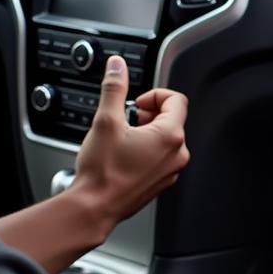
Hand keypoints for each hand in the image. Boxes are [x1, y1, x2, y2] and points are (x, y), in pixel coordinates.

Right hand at [72, 56, 190, 232]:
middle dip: (148, 114)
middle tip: (125, 120)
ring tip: (121, 139)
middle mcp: (177, 155)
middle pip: (171, 119)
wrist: (95, 207)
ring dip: (145, 132)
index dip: (155, 95)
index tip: (137, 102)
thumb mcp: (106, 121)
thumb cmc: (102, 172)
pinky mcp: (161, 182)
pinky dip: (145, 150)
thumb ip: (114, 89)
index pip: (177, 100)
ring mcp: (171, 171)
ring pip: (165, 139)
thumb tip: (118, 66)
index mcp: (171, 136)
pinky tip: (123, 156)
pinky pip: (159, 157)